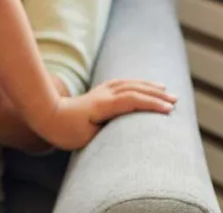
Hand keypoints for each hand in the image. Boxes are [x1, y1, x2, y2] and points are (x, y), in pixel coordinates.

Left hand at [40, 79, 177, 150]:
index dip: (151, 104)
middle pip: (134, 89)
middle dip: (156, 95)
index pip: (131, 100)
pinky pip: (122, 84)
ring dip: (148, 87)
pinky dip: (136, 84)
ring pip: (129, 84)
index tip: (169, 110)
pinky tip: (144, 87)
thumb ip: (107, 131)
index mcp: (101, 105)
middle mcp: (102, 94)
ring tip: (165, 90)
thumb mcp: (87, 137)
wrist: (47, 115)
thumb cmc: (66, 131)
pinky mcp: (99, 92)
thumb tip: (127, 131)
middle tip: (175, 101)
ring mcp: (101, 91)